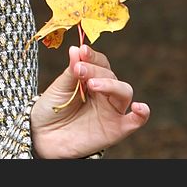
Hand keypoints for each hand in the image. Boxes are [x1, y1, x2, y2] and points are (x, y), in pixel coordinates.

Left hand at [30, 44, 149, 158]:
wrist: (43, 137)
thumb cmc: (52, 110)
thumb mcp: (59, 88)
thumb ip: (71, 71)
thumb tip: (76, 49)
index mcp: (91, 79)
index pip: (100, 63)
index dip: (92, 56)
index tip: (82, 50)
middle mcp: (104, 93)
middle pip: (110, 75)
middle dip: (95, 70)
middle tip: (79, 70)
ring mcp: (111, 110)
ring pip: (124, 92)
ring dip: (111, 85)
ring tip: (92, 84)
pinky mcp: (116, 129)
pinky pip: (135, 121)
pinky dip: (142, 114)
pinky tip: (139, 107)